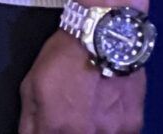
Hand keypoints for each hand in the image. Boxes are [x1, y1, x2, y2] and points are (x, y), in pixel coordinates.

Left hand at [18, 30, 143, 133]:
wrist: (103, 38)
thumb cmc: (64, 57)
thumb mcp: (31, 84)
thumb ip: (29, 120)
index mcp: (55, 126)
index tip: (47, 129)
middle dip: (65, 132)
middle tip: (68, 119)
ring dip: (88, 131)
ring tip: (87, 114)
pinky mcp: (132, 128)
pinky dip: (109, 131)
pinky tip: (105, 117)